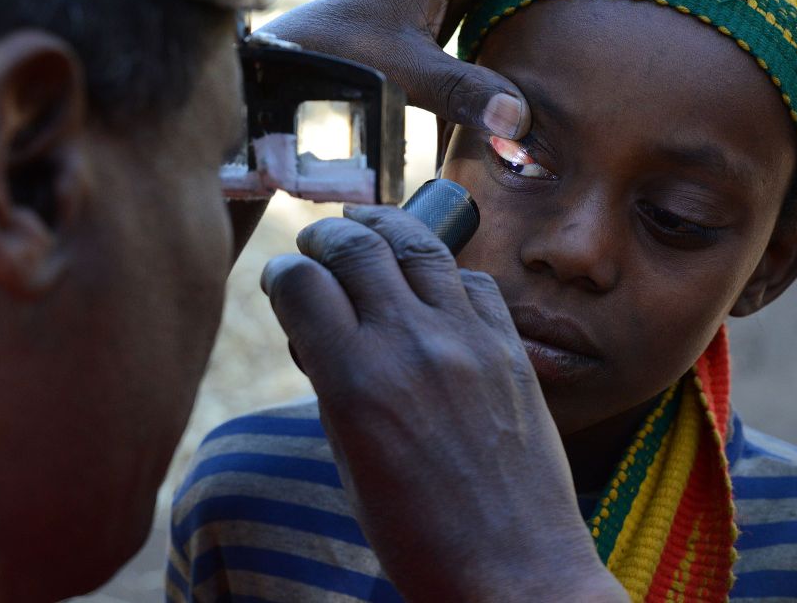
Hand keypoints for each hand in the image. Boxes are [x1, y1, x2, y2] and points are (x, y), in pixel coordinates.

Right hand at [261, 205, 626, 601]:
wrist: (513, 570)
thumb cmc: (416, 533)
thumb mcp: (349, 461)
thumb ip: (333, 386)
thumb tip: (322, 332)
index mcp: (354, 382)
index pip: (302, 284)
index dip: (282, 274)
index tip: (283, 282)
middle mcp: (408, 345)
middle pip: (355, 246)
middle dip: (325, 237)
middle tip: (317, 244)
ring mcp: (466, 340)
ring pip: (417, 244)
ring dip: (382, 229)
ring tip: (367, 227)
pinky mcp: (510, 348)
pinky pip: (473, 281)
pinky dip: (443, 270)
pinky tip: (431, 278)